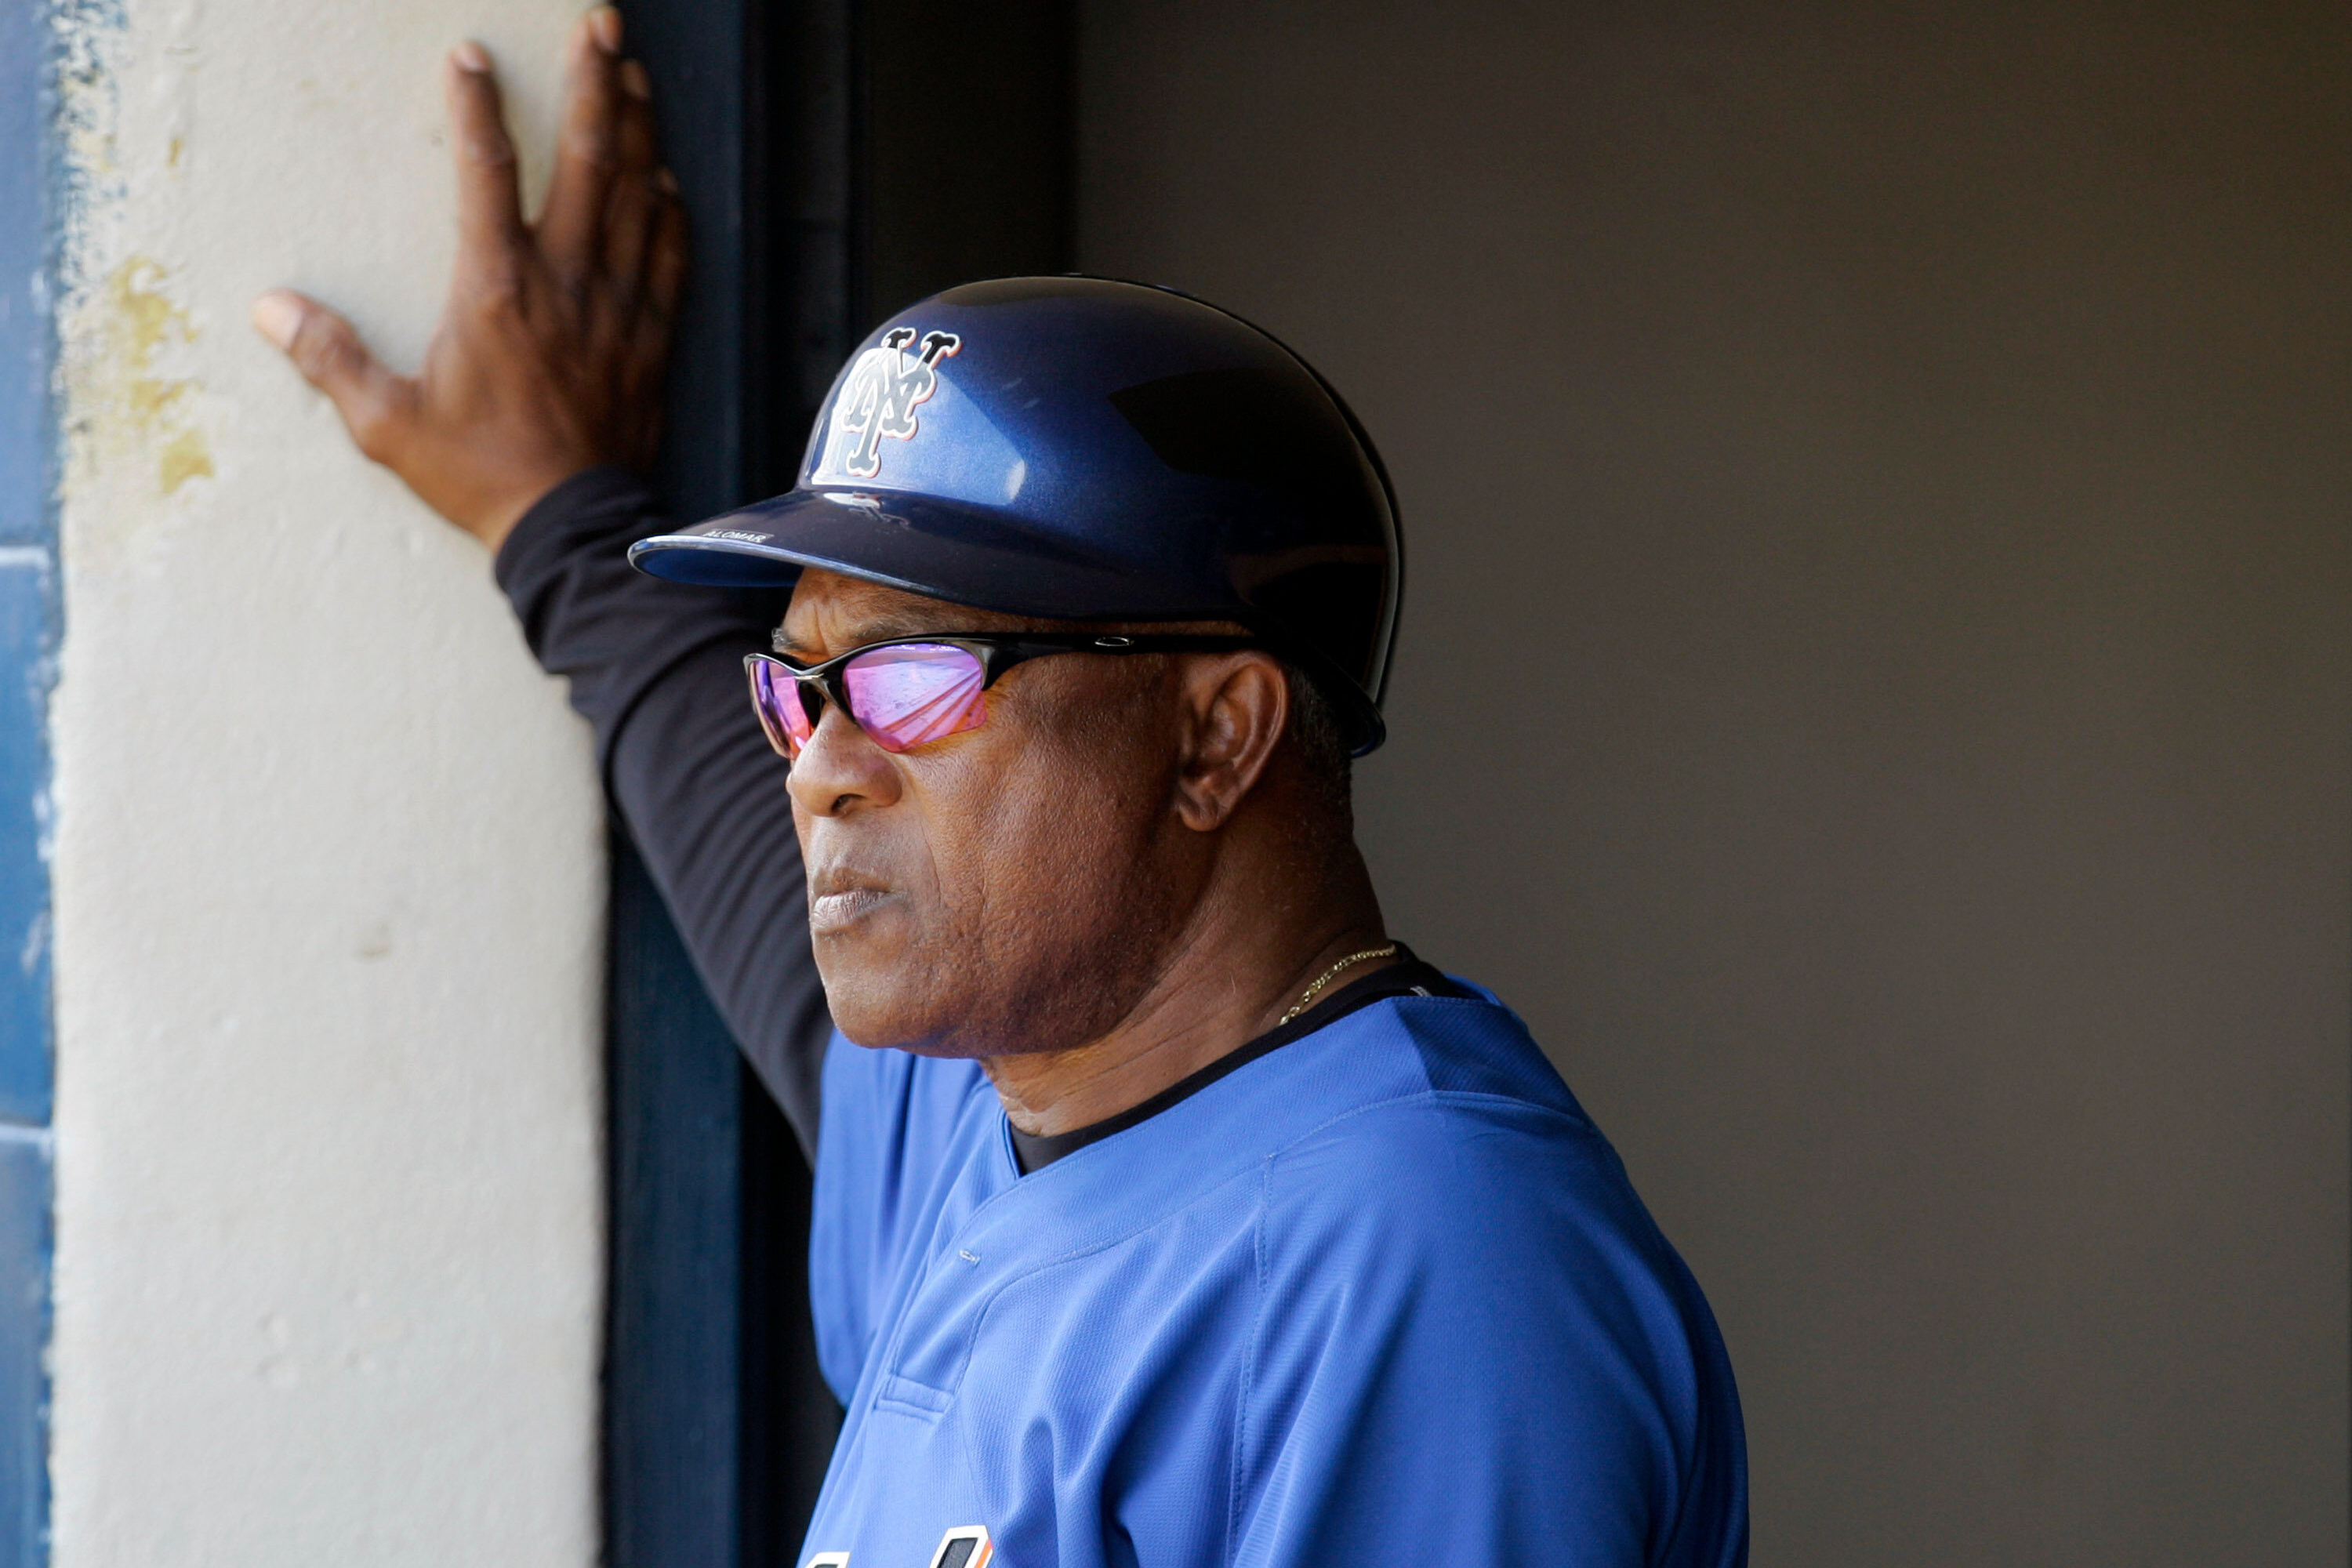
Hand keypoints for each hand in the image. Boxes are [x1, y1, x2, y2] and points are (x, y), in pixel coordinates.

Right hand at [252, 8, 685, 554]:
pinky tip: (669, 176)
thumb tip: (270, 309)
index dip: (477, 107)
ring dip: (640, 127)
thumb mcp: (388, 423)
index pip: (485, 172)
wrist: (572, 531)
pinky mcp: (652, 338)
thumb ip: (331, 359)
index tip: (471, 55)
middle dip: (595, 83)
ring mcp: (617, 307)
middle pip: (589, 159)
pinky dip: (672, 210)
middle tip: (601, 25)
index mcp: (496, 290)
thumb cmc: (479, 477)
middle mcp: (565, 283)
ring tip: (635, 72)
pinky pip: (671, 256)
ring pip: (639, 194)